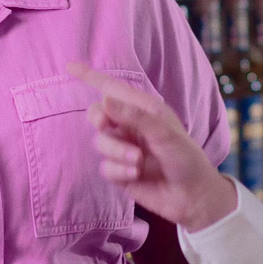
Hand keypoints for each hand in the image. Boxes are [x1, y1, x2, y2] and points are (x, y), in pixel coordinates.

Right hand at [70, 63, 238, 232]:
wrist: (192, 197)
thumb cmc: (186, 158)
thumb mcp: (164, 133)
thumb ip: (134, 116)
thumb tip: (105, 99)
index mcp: (142, 109)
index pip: (112, 88)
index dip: (91, 76)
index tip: (70, 66)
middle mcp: (130, 127)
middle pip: (97, 114)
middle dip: (98, 119)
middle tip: (106, 125)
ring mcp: (123, 149)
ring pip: (100, 142)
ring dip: (117, 151)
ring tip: (139, 161)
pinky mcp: (119, 172)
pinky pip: (105, 167)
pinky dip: (119, 170)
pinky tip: (137, 175)